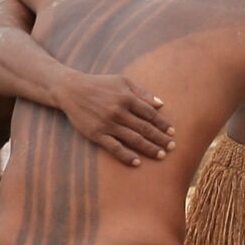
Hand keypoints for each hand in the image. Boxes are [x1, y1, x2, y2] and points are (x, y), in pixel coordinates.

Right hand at [55, 72, 175, 166]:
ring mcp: (108, 124)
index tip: (172, 133)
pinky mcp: (97, 134)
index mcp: (127, 97)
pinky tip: (137, 162)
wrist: (71, 90)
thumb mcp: (122, 81)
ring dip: (149, 148)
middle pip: (145, 128)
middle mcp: (119, 111)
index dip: (163, 124)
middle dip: (160, 139)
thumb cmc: (99, 84)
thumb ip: (142, 92)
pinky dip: (127, 156)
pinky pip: (115, 148)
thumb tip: (161, 105)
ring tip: (161, 155)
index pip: (150, 114)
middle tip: (172, 147)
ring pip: (133, 139)